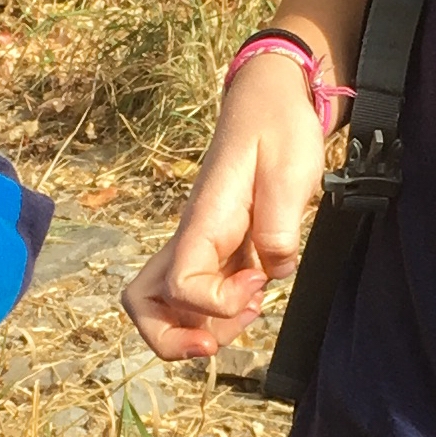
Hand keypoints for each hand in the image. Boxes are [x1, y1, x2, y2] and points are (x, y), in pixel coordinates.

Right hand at [122, 56, 329, 359]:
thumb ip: (278, 224)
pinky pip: (197, 295)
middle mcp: (191, 237)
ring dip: (203, 328)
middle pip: (144, 304)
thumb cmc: (279, 125)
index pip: (180, 284)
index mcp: (204, 220)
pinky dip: (219, 312)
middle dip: (174, 339)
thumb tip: (273, 269)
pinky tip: (255, 291)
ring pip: (167, 307)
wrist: (270, 97)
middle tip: (223, 334)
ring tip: (250, 307)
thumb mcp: (291, 168)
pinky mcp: (216, 248)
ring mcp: (199, 245)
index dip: (217, 303)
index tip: (259, 280)